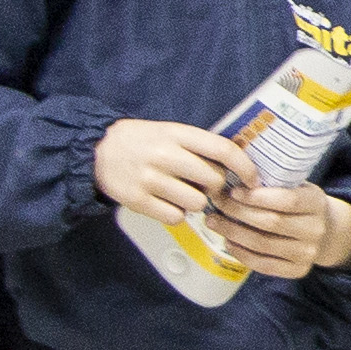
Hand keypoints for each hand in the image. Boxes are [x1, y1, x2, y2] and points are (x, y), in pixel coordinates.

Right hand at [94, 116, 251, 225]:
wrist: (97, 151)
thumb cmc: (142, 142)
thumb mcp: (170, 132)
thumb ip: (198, 146)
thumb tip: (236, 165)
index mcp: (177, 134)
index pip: (223, 150)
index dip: (245, 167)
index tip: (253, 179)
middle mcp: (165, 155)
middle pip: (214, 180)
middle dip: (216, 187)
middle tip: (205, 185)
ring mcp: (151, 179)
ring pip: (197, 202)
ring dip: (196, 202)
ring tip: (181, 193)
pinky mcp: (138, 200)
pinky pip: (176, 217)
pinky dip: (176, 214)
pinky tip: (166, 202)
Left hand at [217, 180, 350, 282]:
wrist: (325, 231)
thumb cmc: (299, 203)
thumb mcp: (295, 186)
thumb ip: (272, 181)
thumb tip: (233, 169)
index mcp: (316, 202)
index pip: (287, 200)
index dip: (257, 197)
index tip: (232, 191)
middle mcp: (316, 229)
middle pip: (271, 222)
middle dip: (238, 212)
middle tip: (216, 203)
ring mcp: (308, 253)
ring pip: (263, 244)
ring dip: (233, 233)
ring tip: (213, 222)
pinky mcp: (298, 270)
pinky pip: (264, 265)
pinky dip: (242, 254)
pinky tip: (228, 242)